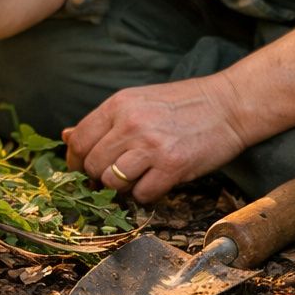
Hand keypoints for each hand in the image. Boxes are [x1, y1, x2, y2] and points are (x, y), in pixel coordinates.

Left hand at [63, 76, 248, 204]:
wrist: (229, 105)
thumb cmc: (183, 103)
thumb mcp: (138, 100)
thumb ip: (104, 121)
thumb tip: (66, 135)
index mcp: (119, 104)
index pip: (78, 140)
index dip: (75, 161)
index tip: (83, 169)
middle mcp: (131, 123)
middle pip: (93, 165)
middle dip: (98, 177)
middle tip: (115, 176)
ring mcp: (151, 146)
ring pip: (113, 183)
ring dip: (122, 187)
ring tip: (138, 177)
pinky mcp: (172, 166)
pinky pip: (142, 194)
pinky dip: (146, 194)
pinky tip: (157, 181)